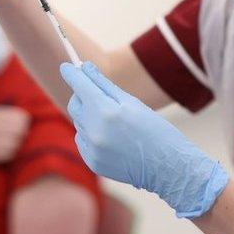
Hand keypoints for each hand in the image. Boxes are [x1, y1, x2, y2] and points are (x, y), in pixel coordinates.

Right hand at [0, 106, 30, 170]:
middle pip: (18, 129)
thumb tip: (26, 118)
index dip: (23, 121)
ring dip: (17, 145)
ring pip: (14, 143)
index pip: (17, 116)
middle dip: (22, 133)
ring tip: (13, 145)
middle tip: (20, 136)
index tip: (22, 126)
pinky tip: (7, 152)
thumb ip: (1, 115)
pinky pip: (7, 154)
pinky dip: (11, 154)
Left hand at [60, 62, 227, 218]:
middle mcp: (95, 131)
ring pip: (79, 122)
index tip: (66, 66)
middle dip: (82, 95)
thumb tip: (85, 67)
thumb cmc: (154, 129)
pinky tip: (111, 138)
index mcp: (106, 111)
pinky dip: (90, 135)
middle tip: (97, 94)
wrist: (167, 166)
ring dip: (89, 116)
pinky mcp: (92, 162)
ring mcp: (92, 149)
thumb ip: (104, 84)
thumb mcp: (132, 102)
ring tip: (113, 122)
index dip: (71, 74)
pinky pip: (82, 140)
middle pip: (75, 104)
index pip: (80, 85)